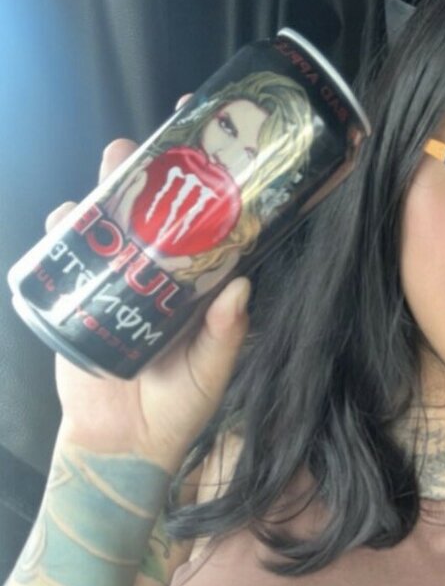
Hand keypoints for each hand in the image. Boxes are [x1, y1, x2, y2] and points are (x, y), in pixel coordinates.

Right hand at [52, 98, 249, 472]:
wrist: (123, 444)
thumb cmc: (179, 407)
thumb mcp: (211, 370)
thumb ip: (225, 334)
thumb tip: (242, 285)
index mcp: (193, 285)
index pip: (200, 225)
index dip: (201, 184)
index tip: (205, 141)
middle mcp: (153, 274)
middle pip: (145, 210)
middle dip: (142, 172)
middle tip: (141, 150)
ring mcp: (112, 282)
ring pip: (103, 224)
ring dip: (100, 192)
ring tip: (109, 174)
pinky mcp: (75, 299)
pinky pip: (65, 257)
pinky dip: (62, 234)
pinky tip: (65, 221)